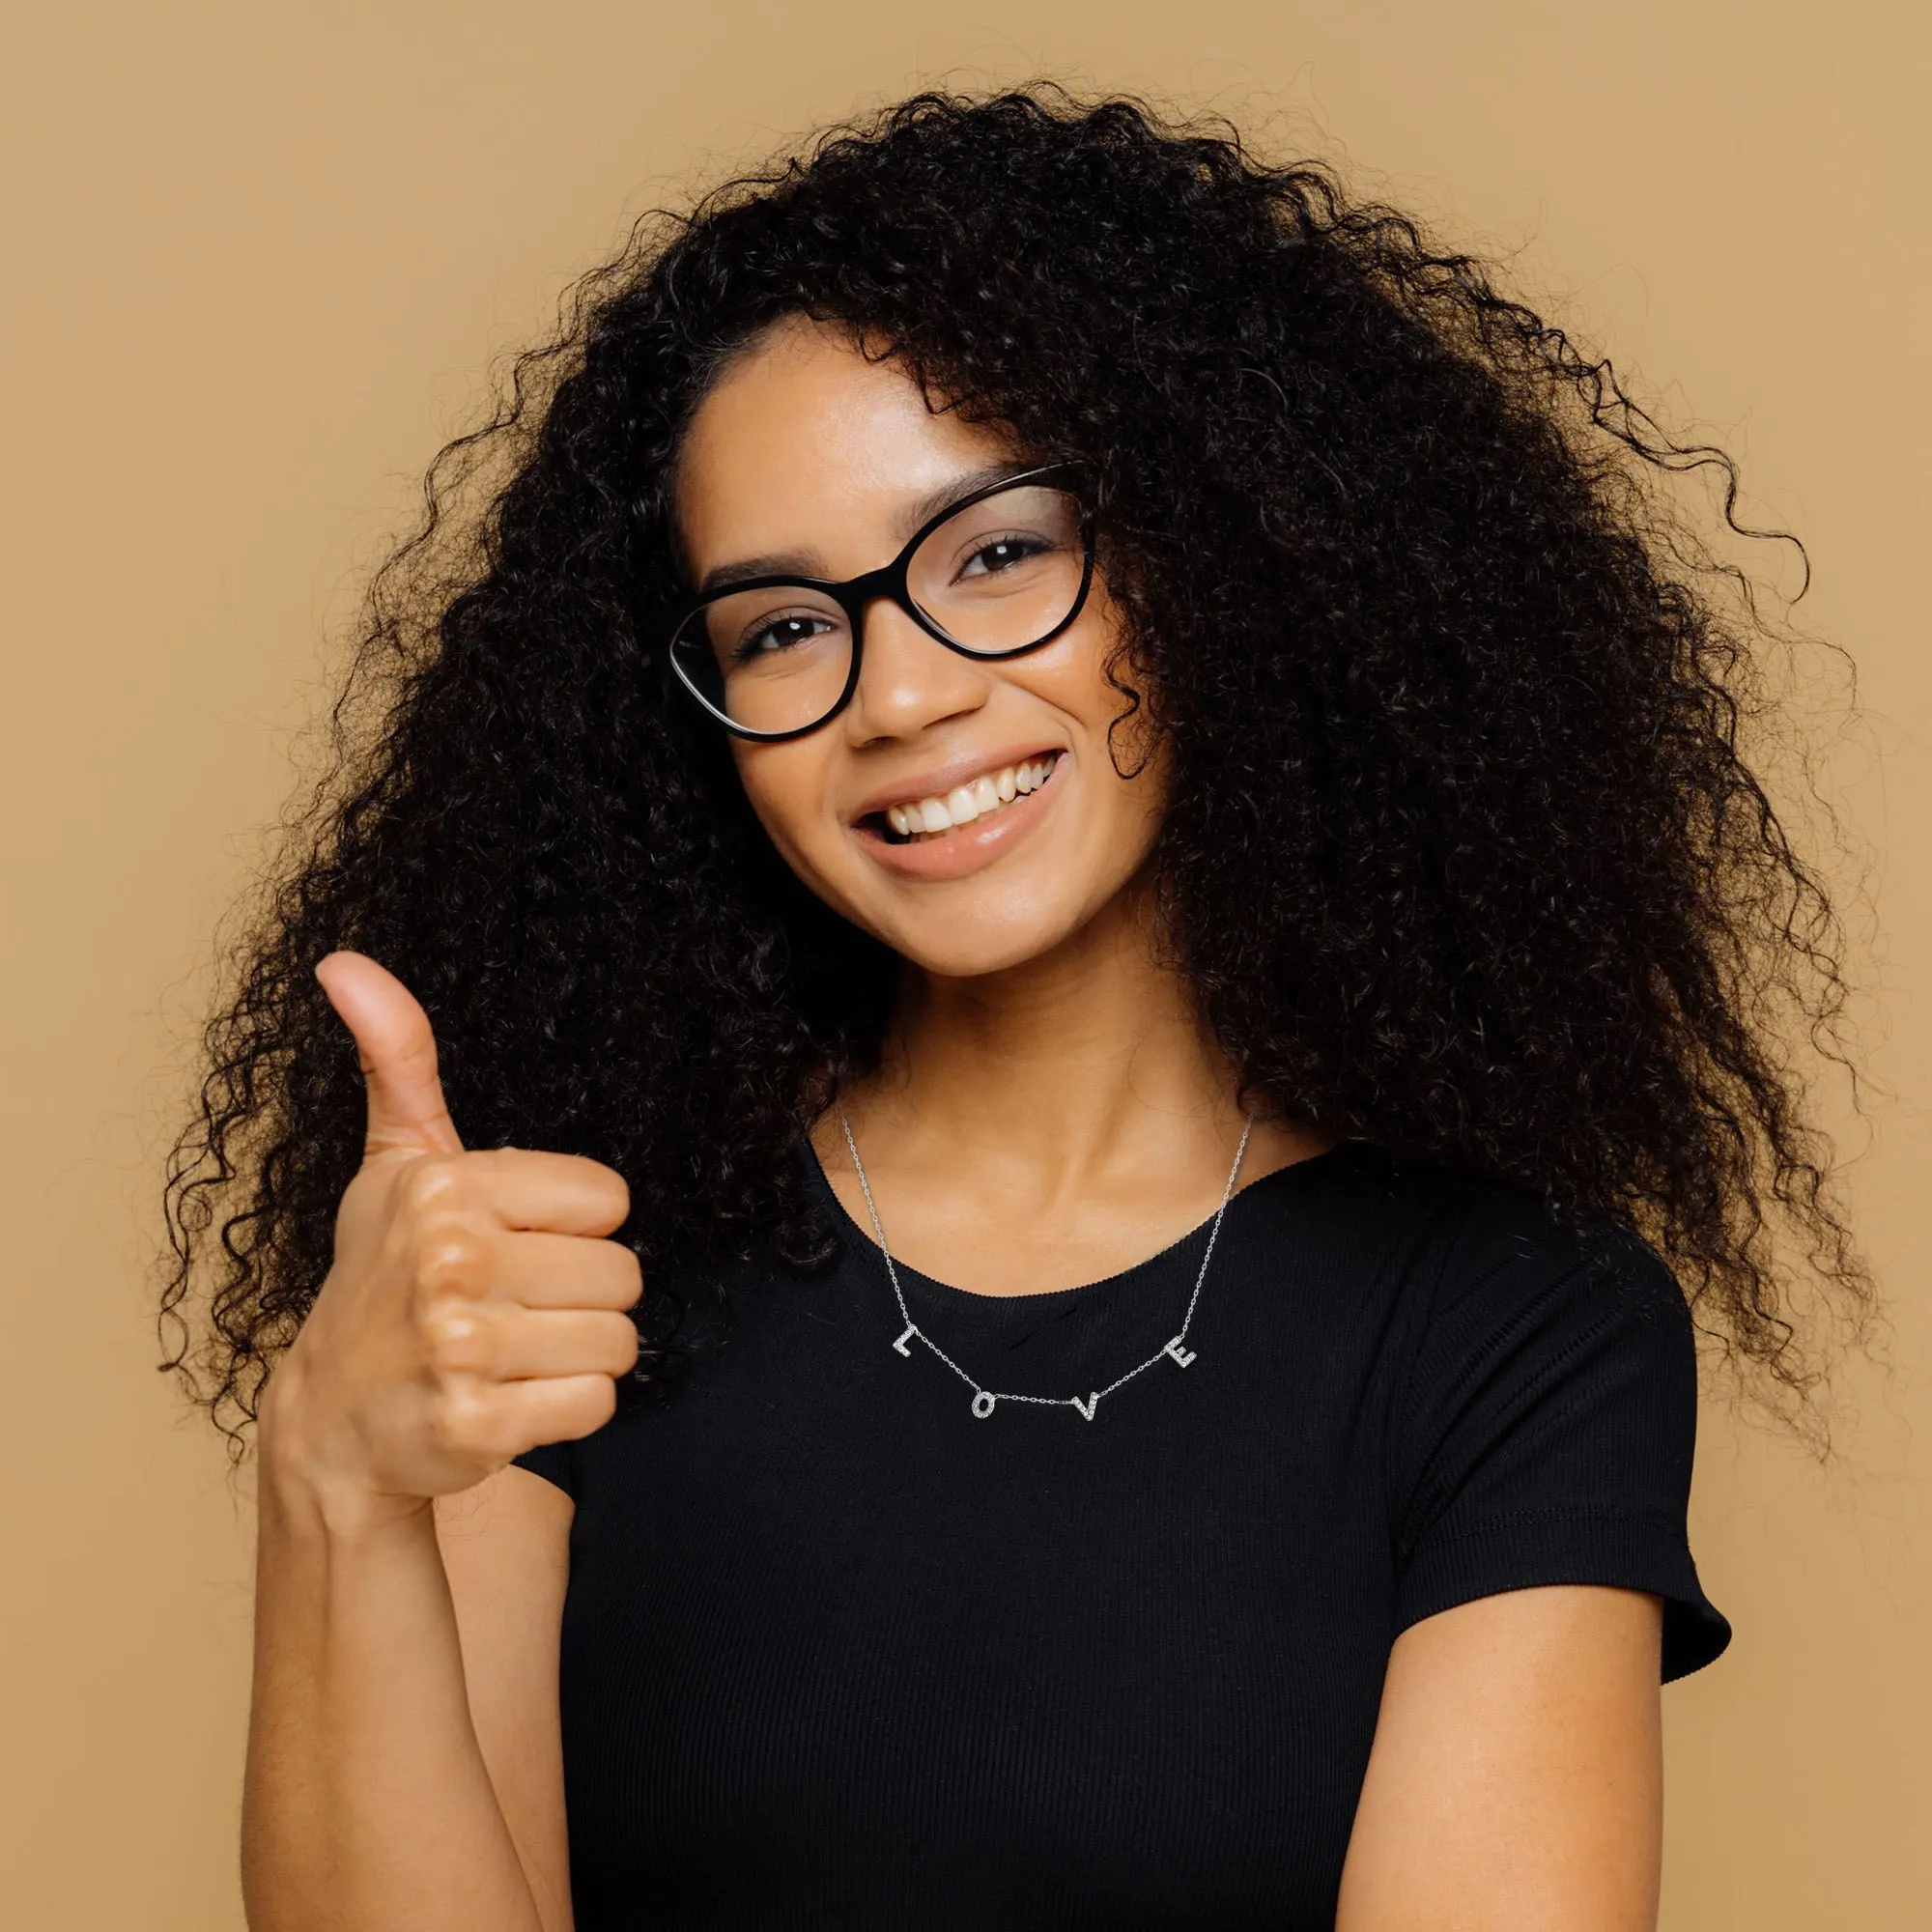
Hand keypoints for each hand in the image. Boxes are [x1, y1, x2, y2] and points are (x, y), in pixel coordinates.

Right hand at [262, 951, 639, 1524]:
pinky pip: (596, 1403)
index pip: (610, 1200)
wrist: (333, 1420)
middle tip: (512, 1309)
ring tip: (512, 1356)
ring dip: (579, 1356)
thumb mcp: (395, 1163)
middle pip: (623, 1275)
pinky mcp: (476, 1426)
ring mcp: (459, 1347)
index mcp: (445, 1186)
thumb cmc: (383, 1277)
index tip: (509, 1244)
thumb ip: (399, 1060)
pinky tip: (509, 1402)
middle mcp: (450, 1259)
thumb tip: (346, 962)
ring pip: (619, 1341)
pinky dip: (568, 1409)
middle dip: (581, 1297)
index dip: (573, 1227)